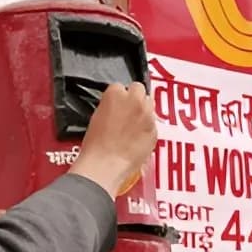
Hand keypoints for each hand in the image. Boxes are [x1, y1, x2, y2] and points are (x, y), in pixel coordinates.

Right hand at [68, 82, 156, 199]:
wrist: (104, 165)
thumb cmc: (96, 145)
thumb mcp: (96, 116)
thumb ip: (110, 105)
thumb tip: (116, 107)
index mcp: (116, 93)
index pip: (120, 86)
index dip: (118, 97)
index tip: (116, 105)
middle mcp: (135, 100)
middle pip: (139, 90)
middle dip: (134, 99)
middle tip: (127, 112)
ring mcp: (147, 115)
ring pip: (150, 105)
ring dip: (143, 111)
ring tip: (133, 125)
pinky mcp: (155, 131)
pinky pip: (153, 124)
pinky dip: (147, 129)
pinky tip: (136, 138)